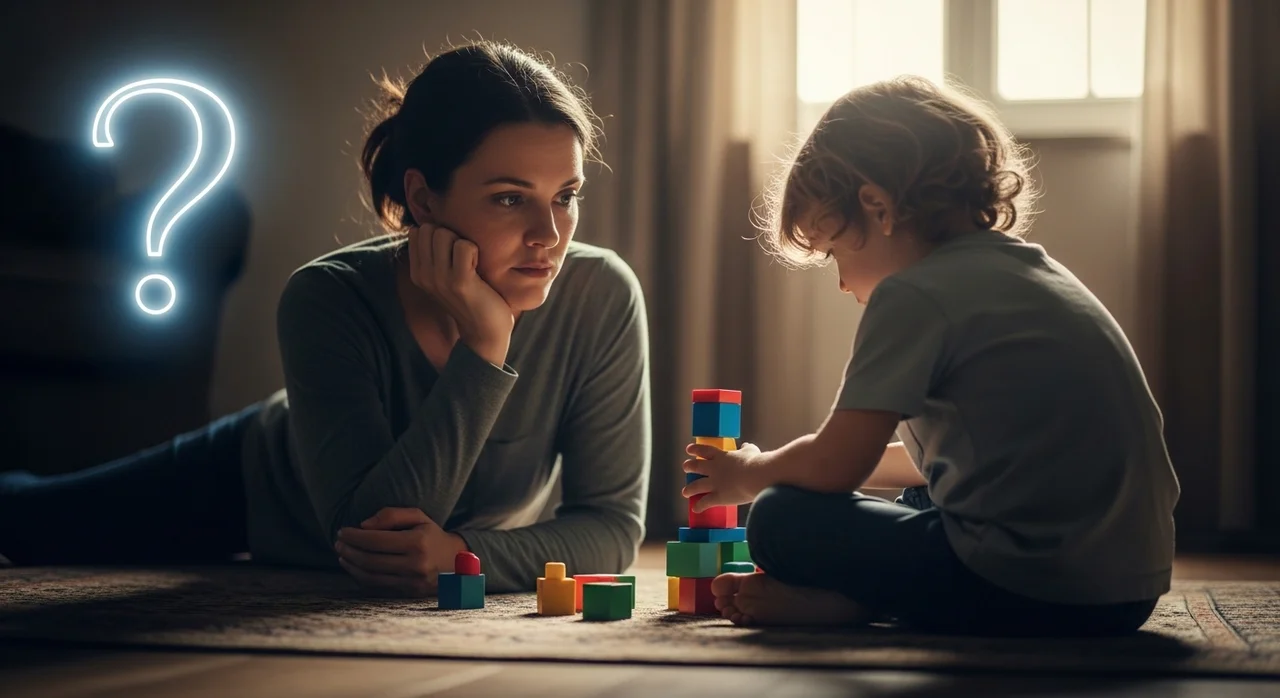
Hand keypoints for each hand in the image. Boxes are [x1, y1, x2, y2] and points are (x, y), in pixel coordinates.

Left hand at [334, 507, 469, 597]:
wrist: (456, 563)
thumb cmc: (432, 536)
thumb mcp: (418, 517)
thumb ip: (391, 515)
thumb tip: (363, 526)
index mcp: (418, 543)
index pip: (376, 540)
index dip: (354, 536)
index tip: (342, 531)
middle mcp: (415, 565)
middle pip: (370, 560)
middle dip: (349, 550)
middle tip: (338, 542)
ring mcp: (412, 583)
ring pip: (370, 576)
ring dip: (351, 565)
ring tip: (342, 554)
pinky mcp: (407, 595)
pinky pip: (376, 587)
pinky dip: (360, 577)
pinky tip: (354, 567)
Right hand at [408, 224, 514, 365]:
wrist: (485, 332)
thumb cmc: (471, 298)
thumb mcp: (445, 276)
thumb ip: (434, 253)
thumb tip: (427, 224)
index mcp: (418, 273)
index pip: (419, 231)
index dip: (439, 232)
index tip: (452, 251)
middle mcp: (424, 276)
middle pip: (431, 229)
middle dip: (450, 234)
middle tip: (464, 255)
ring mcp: (440, 279)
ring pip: (445, 234)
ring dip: (463, 241)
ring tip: (471, 261)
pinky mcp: (460, 282)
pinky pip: (464, 246)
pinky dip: (475, 250)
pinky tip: (478, 266)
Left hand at [681, 442, 767, 511]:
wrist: (757, 476)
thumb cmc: (756, 462)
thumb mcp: (751, 451)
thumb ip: (746, 449)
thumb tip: (745, 446)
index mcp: (722, 456)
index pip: (704, 450)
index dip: (695, 449)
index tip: (689, 449)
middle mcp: (714, 469)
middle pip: (696, 466)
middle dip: (689, 467)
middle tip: (685, 467)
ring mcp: (714, 484)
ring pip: (696, 486)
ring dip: (689, 489)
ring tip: (685, 492)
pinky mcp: (718, 497)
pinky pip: (705, 503)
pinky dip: (699, 506)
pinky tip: (696, 509)